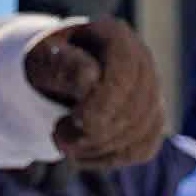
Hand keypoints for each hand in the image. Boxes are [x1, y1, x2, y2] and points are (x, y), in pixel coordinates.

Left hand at [24, 16, 164, 168]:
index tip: (73, 122)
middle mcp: (142, 60)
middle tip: (57, 136)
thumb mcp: (44, 59)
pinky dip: (110, 158)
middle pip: (135, 108)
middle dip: (95, 133)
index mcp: (116, 36)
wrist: (57, 74)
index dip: (103, 103)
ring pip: (140, 132)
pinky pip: (143, 149)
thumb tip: (91, 79)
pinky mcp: (152, 120)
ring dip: (98, 148)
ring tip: (64, 143)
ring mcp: (152, 91)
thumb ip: (63, 66)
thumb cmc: (48, 64)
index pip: (125, 73)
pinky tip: (83, 154)